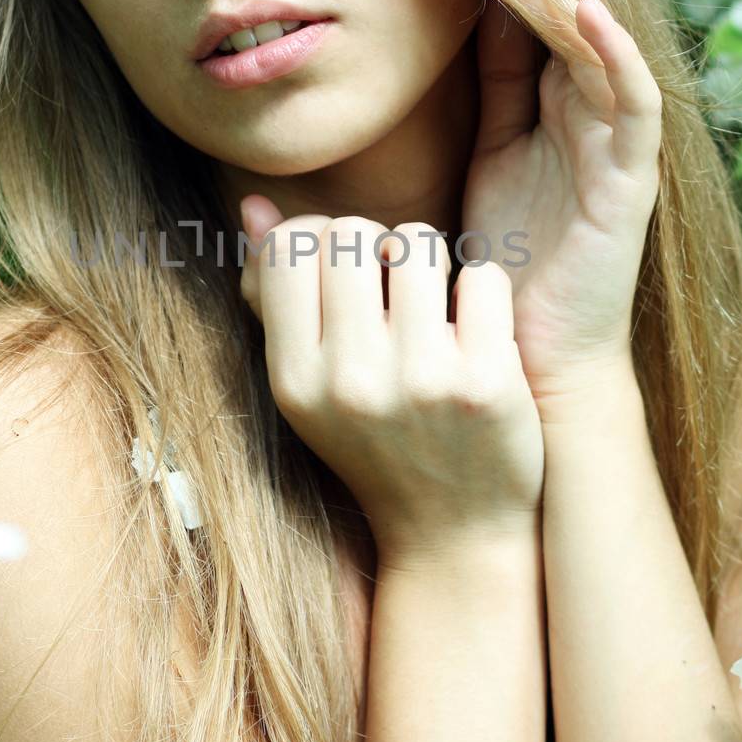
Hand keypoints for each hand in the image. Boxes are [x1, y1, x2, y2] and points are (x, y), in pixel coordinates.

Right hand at [238, 206, 544, 567]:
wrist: (453, 536)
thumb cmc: (375, 444)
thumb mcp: (309, 385)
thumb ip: (275, 294)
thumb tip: (255, 205)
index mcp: (293, 380)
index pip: (290, 247)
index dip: (319, 238)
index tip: (344, 270)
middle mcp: (349, 382)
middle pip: (352, 232)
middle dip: (376, 245)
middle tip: (392, 285)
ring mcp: (420, 382)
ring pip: (418, 243)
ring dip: (430, 262)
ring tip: (433, 302)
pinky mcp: (486, 384)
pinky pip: (482, 275)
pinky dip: (482, 291)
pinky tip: (477, 327)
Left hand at [428, 0, 662, 411]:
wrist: (525, 359)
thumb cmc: (501, 266)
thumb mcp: (483, 162)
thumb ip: (486, 97)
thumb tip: (451, 32)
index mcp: (549, 109)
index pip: (523, 22)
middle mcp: (587, 115)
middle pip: (556, 18)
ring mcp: (614, 144)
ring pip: (593, 44)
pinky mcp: (632, 181)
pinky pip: (636, 104)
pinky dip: (617, 54)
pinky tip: (584, 11)